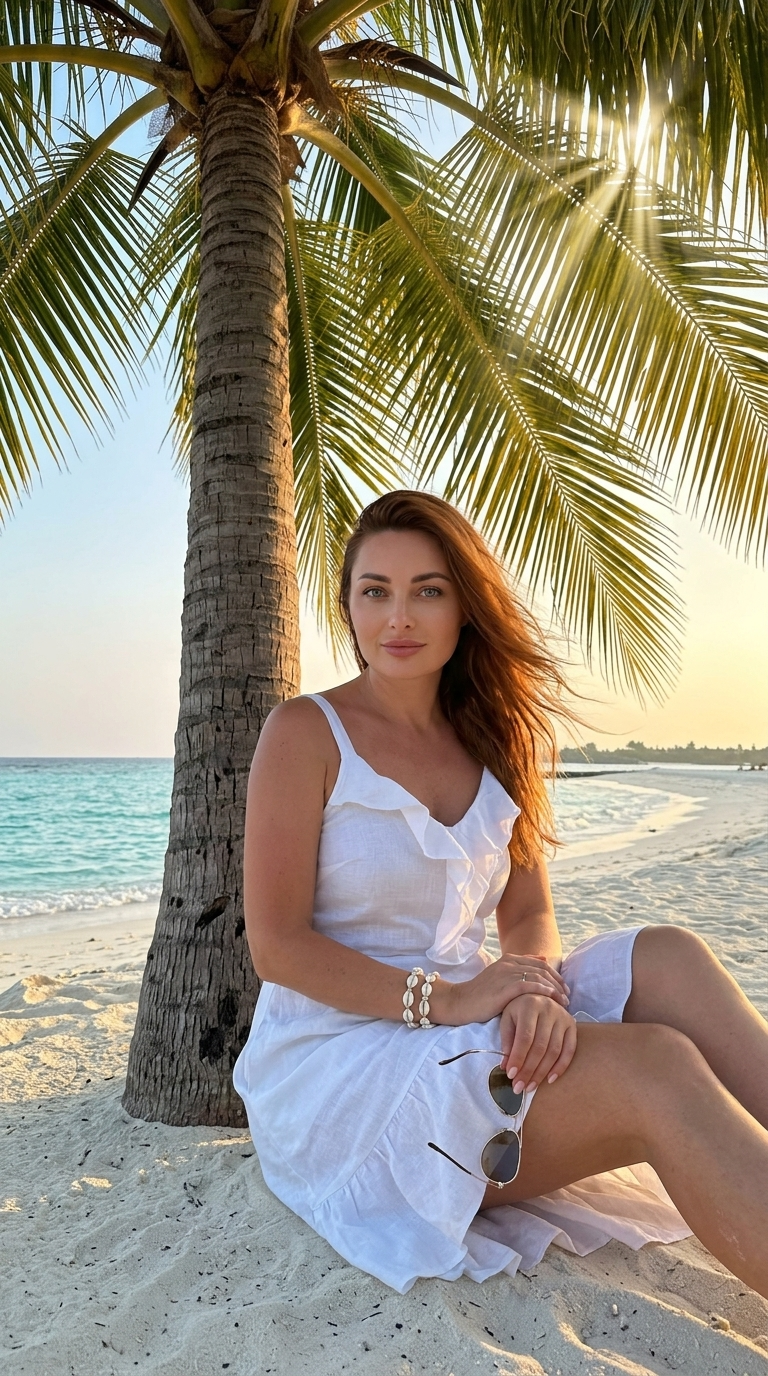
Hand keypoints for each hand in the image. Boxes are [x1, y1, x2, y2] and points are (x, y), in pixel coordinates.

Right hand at [437, 953, 568, 1026]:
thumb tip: (542, 959)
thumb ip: (519, 969)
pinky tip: (552, 999)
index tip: (564, 988)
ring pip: (538, 977)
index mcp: (508, 959)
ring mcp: (506, 974)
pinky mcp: (504, 988)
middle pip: (542, 969)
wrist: (459, 1002)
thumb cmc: (480, 995)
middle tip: (568, 996)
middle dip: (558, 982)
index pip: (540, 964)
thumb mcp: (500, 978)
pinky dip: (543, 991)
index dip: (555, 975)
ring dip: (555, 989)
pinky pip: (529, 986)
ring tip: (564, 1001)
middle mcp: (509, 963)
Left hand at [499, 994, 576, 1091]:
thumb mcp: (507, 1018)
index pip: (525, 1037)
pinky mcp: (572, 1024)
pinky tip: (549, 1079)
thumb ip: (507, 1040)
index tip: (511, 1075)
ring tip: (530, 1086)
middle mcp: (549, 1009)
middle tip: (519, 1087)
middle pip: (540, 1046)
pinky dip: (561, 1067)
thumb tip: (506, 1066)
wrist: (537, 993)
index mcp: (530, 1004)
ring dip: (542, 1072)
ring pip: (554, 1051)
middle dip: (529, 1070)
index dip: (518, 1057)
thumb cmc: (518, 1008)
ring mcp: (563, 1016)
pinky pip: (569, 1050)